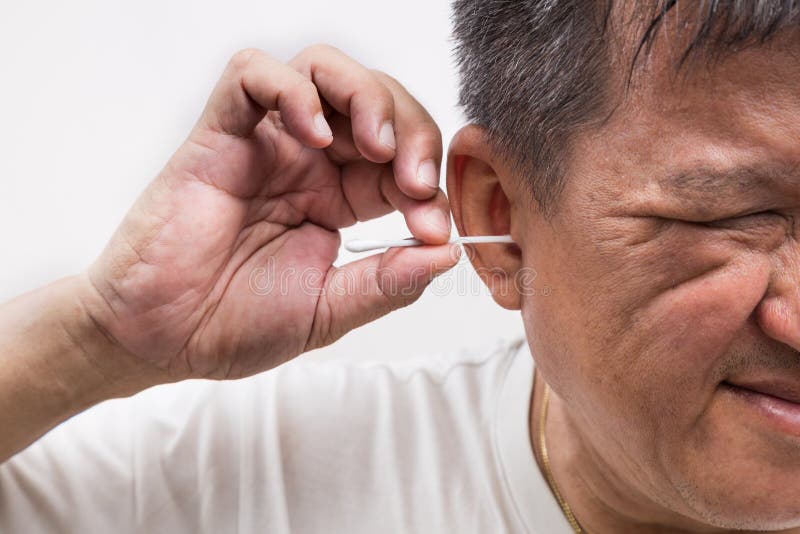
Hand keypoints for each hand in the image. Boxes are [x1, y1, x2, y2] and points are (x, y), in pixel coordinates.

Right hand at [83, 46, 457, 380]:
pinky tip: (312, 135)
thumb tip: (447, 254)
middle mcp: (306, 163)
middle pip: (375, 101)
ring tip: (376, 147)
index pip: (401, 159)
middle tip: (416, 180)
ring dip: (365, 96)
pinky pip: (252, 76)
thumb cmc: (234, 324)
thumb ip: (388, 283)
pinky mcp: (219, 135)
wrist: (163, 339)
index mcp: (337, 199)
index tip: (433, 228)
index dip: (430, 182)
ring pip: (323, 71)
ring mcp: (265, 144)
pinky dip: (291, 90)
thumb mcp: (329, 311)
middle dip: (412, 130)